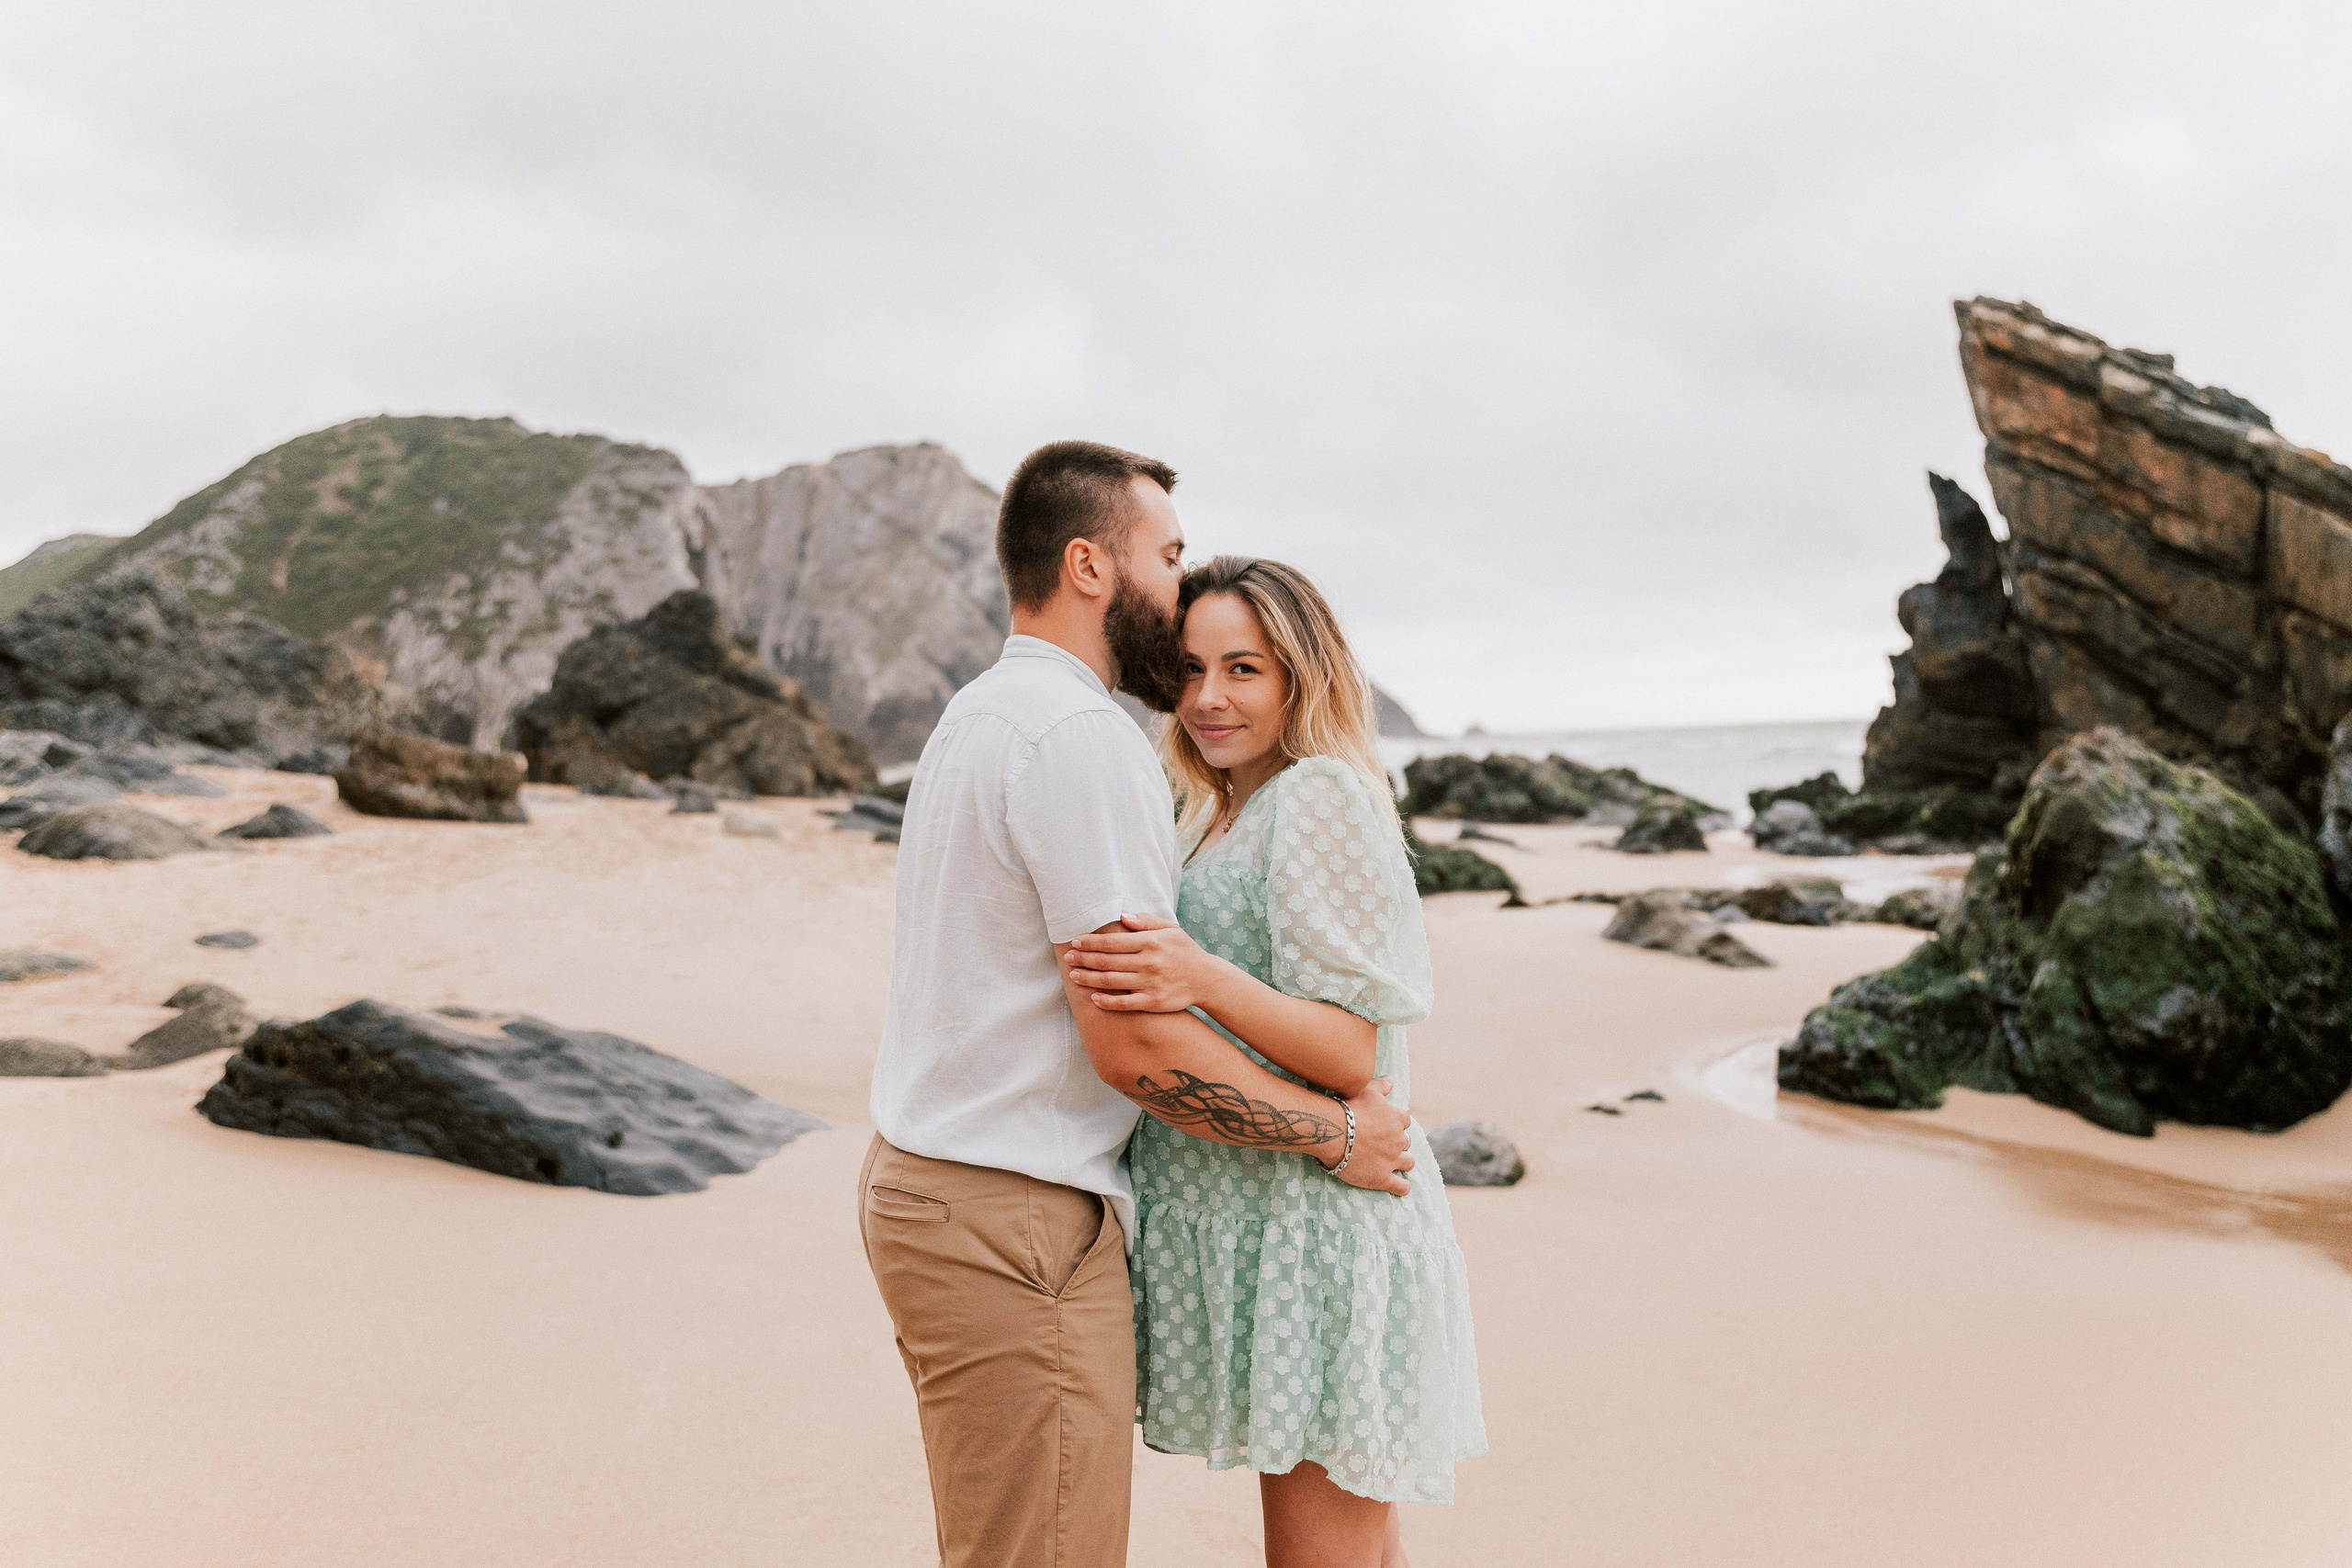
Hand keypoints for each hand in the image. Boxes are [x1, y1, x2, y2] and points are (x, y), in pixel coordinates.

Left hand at [1063, 913, 1227, 1013]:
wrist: (1207, 979)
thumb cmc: (1185, 951)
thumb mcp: (1170, 929)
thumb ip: (1145, 921)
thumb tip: (1121, 916)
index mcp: (1150, 941)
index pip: (1112, 941)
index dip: (1090, 942)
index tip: (1075, 942)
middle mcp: (1148, 962)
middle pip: (1107, 961)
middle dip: (1083, 959)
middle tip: (1068, 958)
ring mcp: (1150, 983)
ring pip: (1111, 981)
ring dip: (1088, 978)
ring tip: (1074, 976)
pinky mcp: (1153, 1002)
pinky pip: (1124, 1003)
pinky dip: (1106, 1001)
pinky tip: (1093, 998)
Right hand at [1328, 1077, 1414, 1196]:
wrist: (1331, 1131)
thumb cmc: (1347, 1106)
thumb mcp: (1366, 1089)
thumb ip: (1382, 1085)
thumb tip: (1392, 1080)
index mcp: (1397, 1118)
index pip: (1404, 1121)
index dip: (1395, 1124)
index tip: (1385, 1126)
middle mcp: (1399, 1139)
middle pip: (1406, 1142)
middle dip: (1397, 1142)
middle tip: (1383, 1144)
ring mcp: (1392, 1160)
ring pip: (1408, 1162)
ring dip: (1403, 1162)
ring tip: (1393, 1163)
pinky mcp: (1382, 1178)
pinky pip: (1401, 1187)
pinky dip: (1402, 1187)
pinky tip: (1400, 1187)